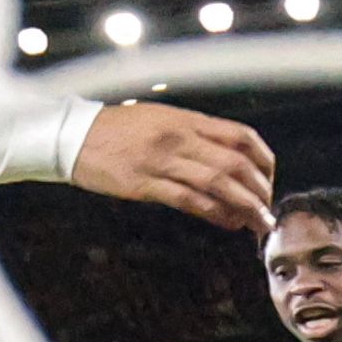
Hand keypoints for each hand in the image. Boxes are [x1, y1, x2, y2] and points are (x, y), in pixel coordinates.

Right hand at [70, 103, 275, 231]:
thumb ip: (192, 133)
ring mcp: (162, 161)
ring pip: (217, 184)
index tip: (268, 178)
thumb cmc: (116, 128)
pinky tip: (227, 223)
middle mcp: (179, 138)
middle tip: (268, 209)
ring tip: (257, 223)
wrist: (73, 135)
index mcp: (187, 120)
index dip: (263, 160)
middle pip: (234, 164)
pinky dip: (214, 213)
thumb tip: (225, 155)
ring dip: (244, 206)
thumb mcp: (160, 119)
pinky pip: (189, 200)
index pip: (240, 136)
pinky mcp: (144, 184)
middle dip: (259, 190)